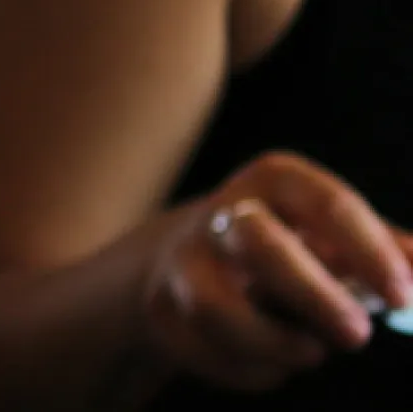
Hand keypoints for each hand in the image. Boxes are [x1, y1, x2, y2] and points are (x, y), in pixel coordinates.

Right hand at [140, 152, 412, 390]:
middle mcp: (224, 213)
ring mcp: (184, 260)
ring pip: (216, 308)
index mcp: (278, 182)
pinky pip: (207, 349)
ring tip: (309, 352)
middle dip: (313, 296)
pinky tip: (268, 360)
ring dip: (273, 343)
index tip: (402, 297)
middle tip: (358, 336)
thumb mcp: (340, 238)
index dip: (369, 252)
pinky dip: (251, 369)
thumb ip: (389, 252)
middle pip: (260, 245)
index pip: (327, 205)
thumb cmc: (293, 248)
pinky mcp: (162, 308)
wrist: (190, 262)